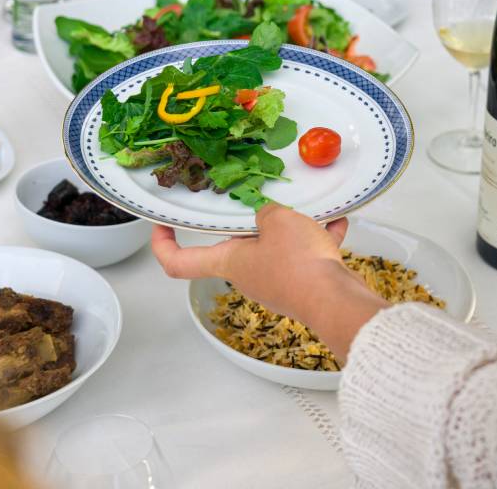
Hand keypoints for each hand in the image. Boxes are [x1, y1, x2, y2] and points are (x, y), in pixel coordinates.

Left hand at [152, 205, 388, 360]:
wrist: (336, 300)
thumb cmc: (298, 263)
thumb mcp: (277, 219)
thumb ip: (265, 210)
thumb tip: (267, 214)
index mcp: (229, 261)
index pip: (178, 262)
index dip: (163, 244)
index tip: (161, 224)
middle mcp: (247, 273)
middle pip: (233, 245)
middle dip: (245, 220)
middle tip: (254, 197)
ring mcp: (275, 280)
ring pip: (274, 246)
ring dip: (289, 227)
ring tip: (306, 209)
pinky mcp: (301, 283)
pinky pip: (304, 255)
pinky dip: (316, 239)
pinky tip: (333, 223)